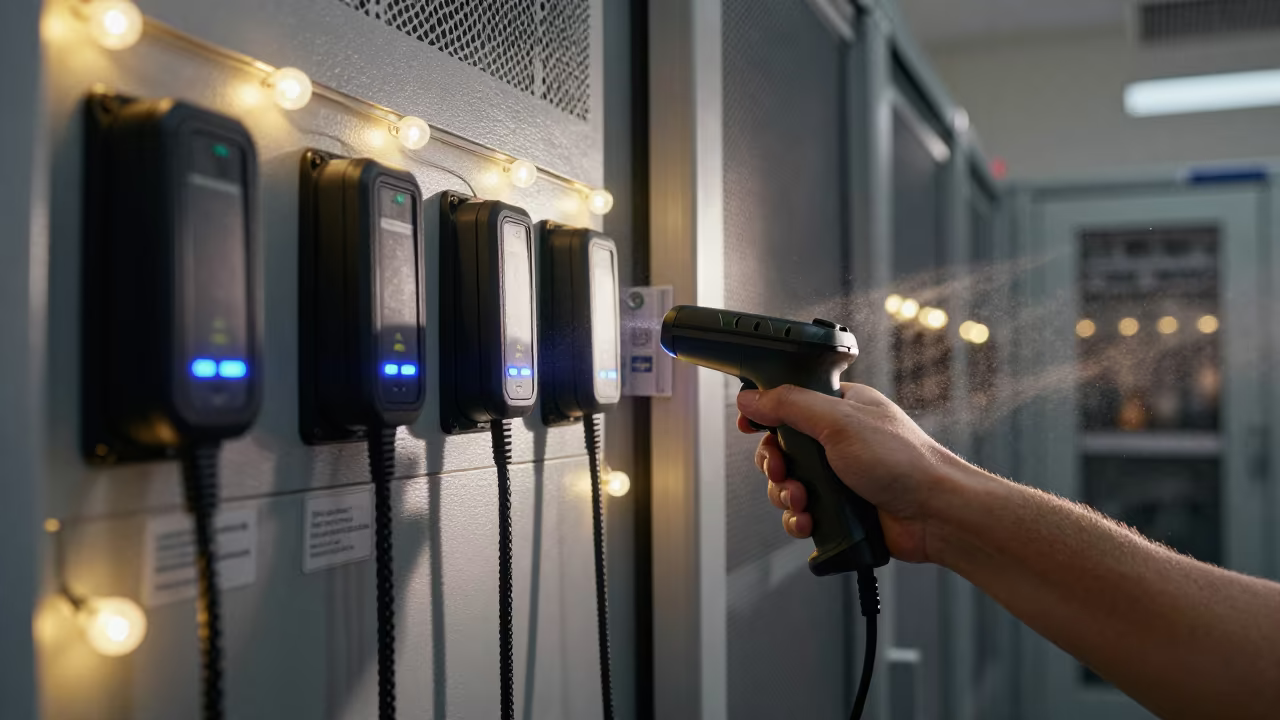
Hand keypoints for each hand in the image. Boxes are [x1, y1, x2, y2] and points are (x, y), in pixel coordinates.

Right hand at [737, 383, 963, 563]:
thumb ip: (790, 405)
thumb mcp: (839, 421)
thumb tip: (751, 398)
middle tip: (784, 471)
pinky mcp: (841, 510)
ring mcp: (839, 477)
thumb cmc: (902, 461)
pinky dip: (799, 519)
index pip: (790, 405)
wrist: (936, 514)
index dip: (766, 416)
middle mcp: (839, 440)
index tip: (750, 427)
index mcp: (842, 408)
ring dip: (786, 495)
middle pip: (782, 449)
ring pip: (789, 485)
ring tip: (803, 500)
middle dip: (776, 465)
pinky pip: (803, 514)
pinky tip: (809, 521)